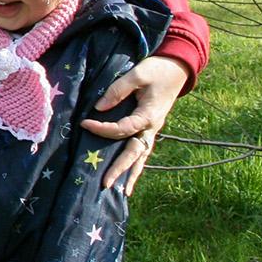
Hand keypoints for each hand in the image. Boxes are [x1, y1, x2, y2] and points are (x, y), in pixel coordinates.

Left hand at [80, 55, 188, 193]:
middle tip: (105, 184)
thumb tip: (99, 108)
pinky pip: (143, 149)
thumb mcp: (137, 75)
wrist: (177, 69)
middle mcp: (152, 127)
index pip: (122, 129)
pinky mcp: (150, 128)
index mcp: (149, 116)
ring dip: (132, 174)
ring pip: (141, 156)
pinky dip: (137, 164)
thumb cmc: (157, 70)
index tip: (84, 123)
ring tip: (123, 192)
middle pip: (134, 153)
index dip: (102, 129)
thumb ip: (117, 90)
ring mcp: (153, 130)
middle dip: (120, 169)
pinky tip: (131, 177)